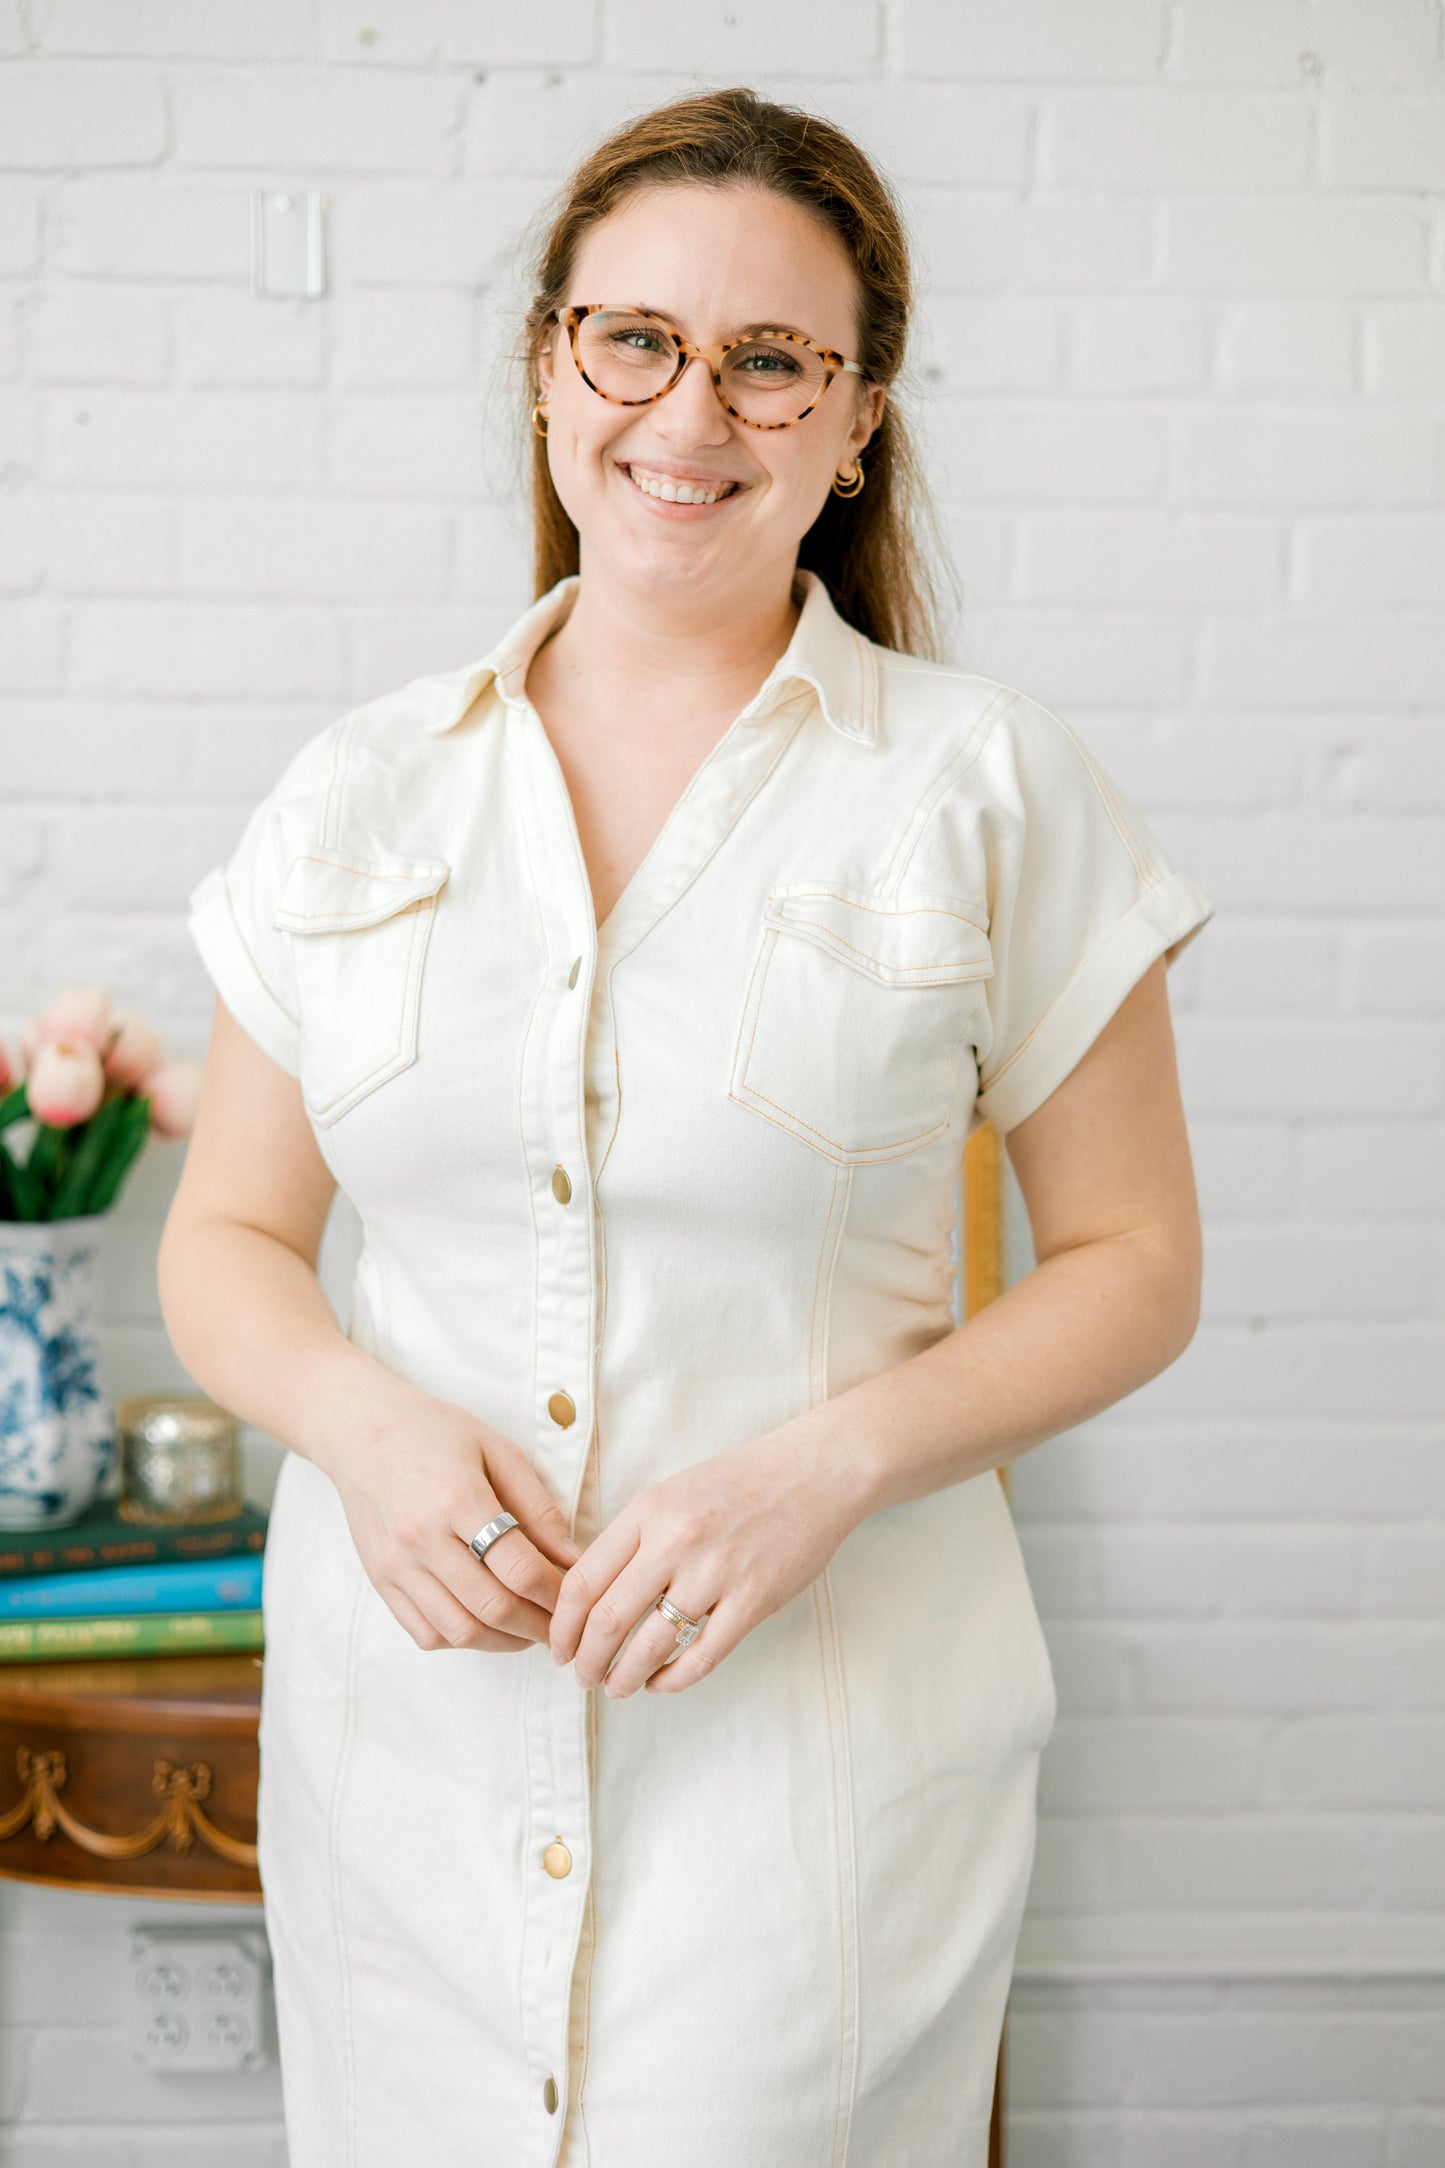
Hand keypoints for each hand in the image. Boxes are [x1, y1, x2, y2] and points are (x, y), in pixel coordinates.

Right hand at [315, 1388, 580, 1653]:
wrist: (360, 1430)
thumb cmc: (436, 1433)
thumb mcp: (497, 1451)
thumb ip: (537, 1506)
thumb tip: (572, 1558)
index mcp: (457, 1499)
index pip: (519, 1567)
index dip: (556, 1591)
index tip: (577, 1595)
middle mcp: (422, 1538)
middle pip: (492, 1608)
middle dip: (538, 1626)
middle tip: (563, 1625)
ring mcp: (396, 1565)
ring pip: (460, 1632)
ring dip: (504, 1641)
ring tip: (530, 1630)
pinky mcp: (380, 1581)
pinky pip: (425, 1634)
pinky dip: (463, 1639)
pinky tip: (486, 1624)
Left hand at [549, 1423, 861, 1696]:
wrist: (812, 1473)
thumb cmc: (738, 1484)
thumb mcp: (672, 1493)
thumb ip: (634, 1539)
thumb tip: (590, 1597)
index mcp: (648, 1511)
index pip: (582, 1582)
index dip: (561, 1626)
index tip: (558, 1647)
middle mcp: (676, 1541)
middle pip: (607, 1620)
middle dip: (585, 1661)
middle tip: (581, 1677)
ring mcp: (716, 1572)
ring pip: (650, 1647)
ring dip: (623, 1678)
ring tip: (617, 1687)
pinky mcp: (753, 1600)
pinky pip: (700, 1657)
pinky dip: (671, 1681)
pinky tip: (660, 1683)